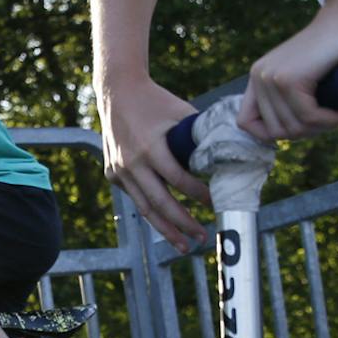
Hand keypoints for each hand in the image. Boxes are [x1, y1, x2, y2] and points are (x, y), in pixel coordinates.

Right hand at [100, 72, 210, 252]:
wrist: (117, 91)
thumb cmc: (155, 101)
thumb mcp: (181, 113)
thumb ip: (199, 136)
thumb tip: (225, 156)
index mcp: (151, 147)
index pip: (179, 180)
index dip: (199, 195)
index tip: (215, 204)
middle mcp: (132, 163)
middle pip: (161, 203)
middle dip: (183, 224)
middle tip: (202, 237)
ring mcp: (119, 170)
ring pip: (145, 208)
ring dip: (166, 229)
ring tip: (183, 246)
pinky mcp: (112, 173)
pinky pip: (135, 197)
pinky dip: (151, 210)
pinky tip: (165, 221)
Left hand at [238, 5, 337, 142]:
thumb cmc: (335, 48)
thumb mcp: (304, 73)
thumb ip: (288, 94)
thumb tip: (285, 134)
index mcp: (257, 77)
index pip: (246, 122)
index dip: (272, 133)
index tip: (303, 124)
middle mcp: (259, 76)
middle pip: (277, 131)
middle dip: (309, 132)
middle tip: (333, 118)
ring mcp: (272, 77)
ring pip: (295, 127)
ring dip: (324, 128)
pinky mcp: (291, 78)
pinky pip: (309, 117)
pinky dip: (331, 120)